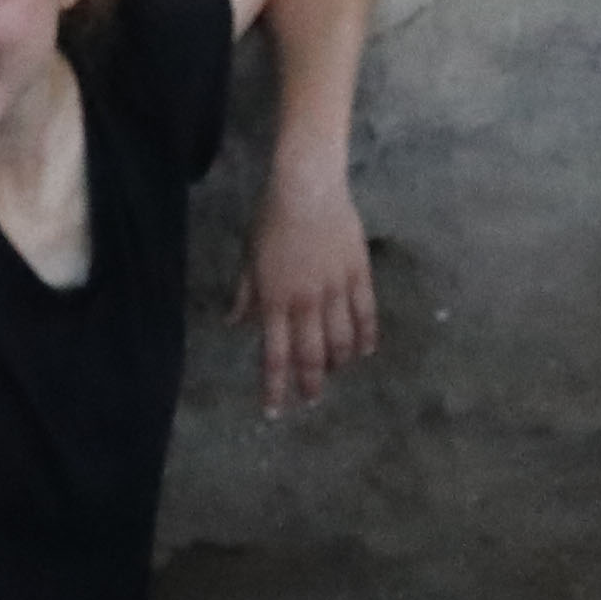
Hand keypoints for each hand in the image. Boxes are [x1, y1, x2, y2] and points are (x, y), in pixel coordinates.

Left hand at [246, 174, 376, 413]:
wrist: (307, 187)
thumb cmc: (271, 219)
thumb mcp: (248, 258)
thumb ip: (245, 294)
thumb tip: (234, 322)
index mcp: (274, 301)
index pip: (274, 356)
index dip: (275, 388)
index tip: (274, 412)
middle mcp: (305, 303)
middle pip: (311, 356)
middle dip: (310, 384)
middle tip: (311, 401)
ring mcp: (335, 290)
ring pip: (342, 340)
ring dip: (338, 362)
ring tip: (336, 372)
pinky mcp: (358, 274)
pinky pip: (366, 314)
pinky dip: (366, 337)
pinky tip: (365, 351)